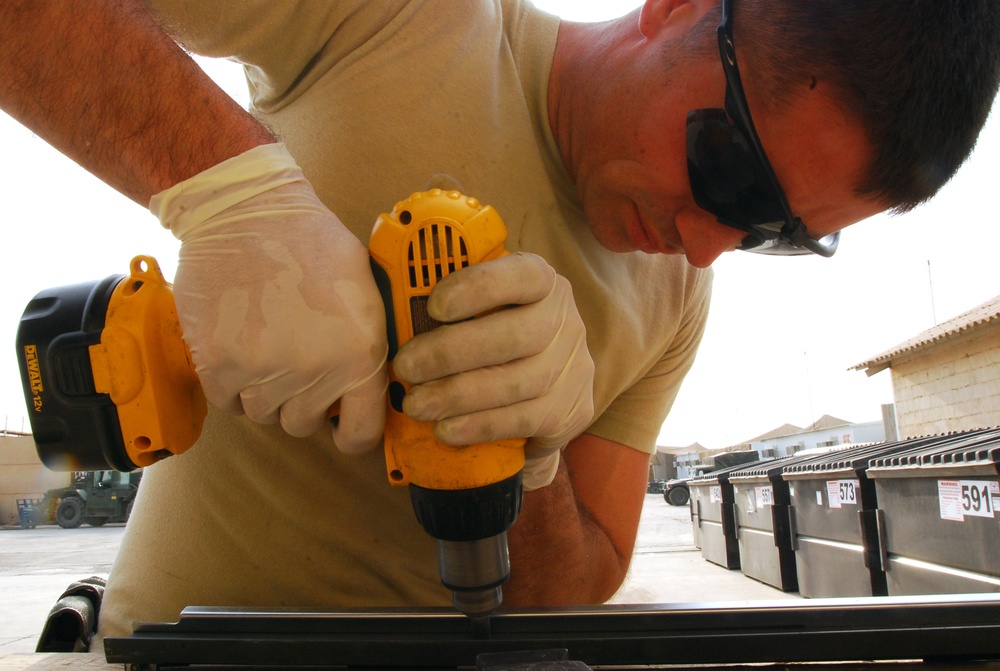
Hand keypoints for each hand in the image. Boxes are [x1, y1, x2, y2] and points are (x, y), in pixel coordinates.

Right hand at [150, 144, 387, 452]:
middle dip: (302, 401)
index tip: (342, 427)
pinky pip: (228, 401)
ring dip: (265, 389)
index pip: (361, 434)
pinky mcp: (218, 365)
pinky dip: (232, 381)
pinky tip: (240, 343)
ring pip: (264, 413)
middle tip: (296, 360)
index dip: (352, 435)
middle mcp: (314, 371)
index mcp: (361, 354)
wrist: (245, 211)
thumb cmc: (311, 241)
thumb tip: (379, 388)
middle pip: (304, 424)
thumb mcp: (366, 289)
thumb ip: (372, 344)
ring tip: (267, 342)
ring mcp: (262, 371)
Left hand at [392, 252, 594, 488]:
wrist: (550, 390)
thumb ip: (449, 298)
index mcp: (542, 282)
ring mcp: (572, 368)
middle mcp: (565, 321)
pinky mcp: (571, 411)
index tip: (434, 306)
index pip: (522, 274)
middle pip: (515, 335)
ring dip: (458, 395)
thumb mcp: (485, 308)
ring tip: (416, 404)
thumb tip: (385, 286)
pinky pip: (522, 420)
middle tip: (406, 367)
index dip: (479, 286)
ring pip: (516, 382)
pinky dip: (479, 426)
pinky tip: (446, 429)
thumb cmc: (497, 337)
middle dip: (451, 352)